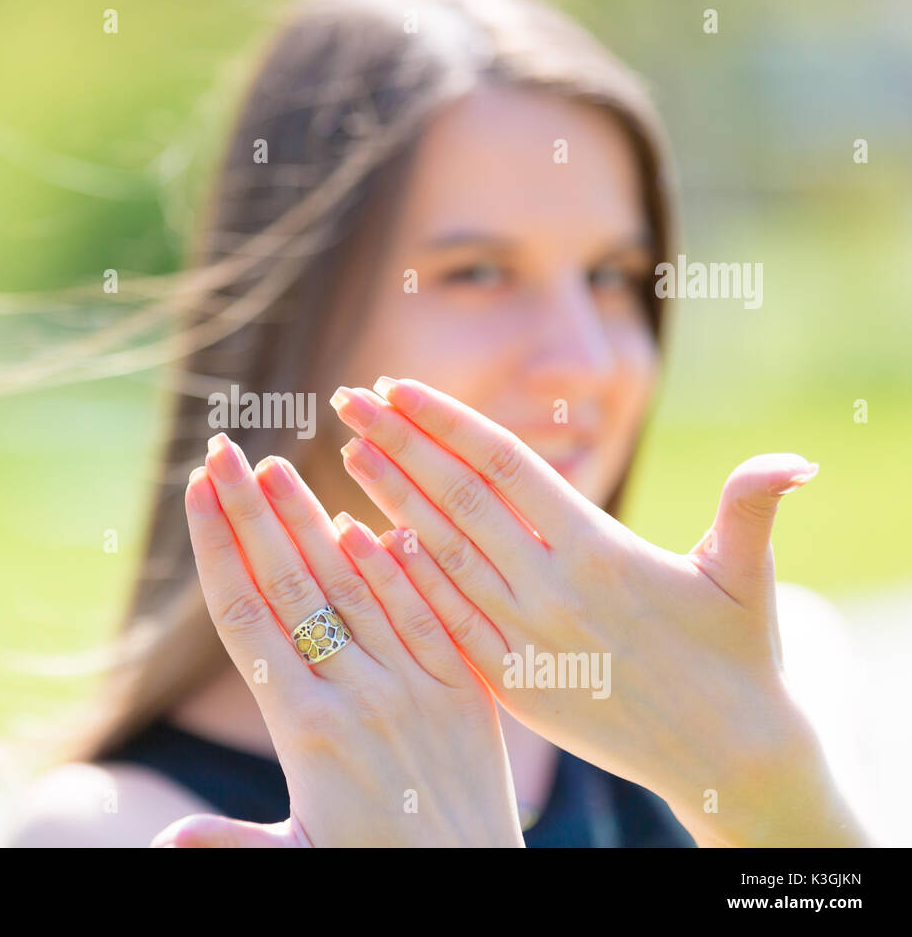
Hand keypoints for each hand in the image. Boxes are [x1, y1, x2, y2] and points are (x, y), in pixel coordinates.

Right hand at [154, 432, 523, 846]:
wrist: (471, 893)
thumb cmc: (369, 873)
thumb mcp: (293, 859)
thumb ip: (230, 842)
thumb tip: (159, 844)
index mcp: (304, 732)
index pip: (246, 616)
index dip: (218, 547)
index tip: (197, 490)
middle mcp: (355, 697)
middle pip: (292, 585)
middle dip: (252, 513)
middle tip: (225, 451)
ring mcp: (412, 686)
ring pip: (354, 586)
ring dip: (312, 521)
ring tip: (280, 466)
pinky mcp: (462, 688)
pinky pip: (425, 613)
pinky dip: (394, 565)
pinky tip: (366, 520)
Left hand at [330, 377, 867, 845]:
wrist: (726, 756)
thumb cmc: (738, 654)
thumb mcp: (746, 577)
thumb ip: (750, 509)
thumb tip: (796, 459)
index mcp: (599, 548)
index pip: (503, 464)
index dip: (445, 421)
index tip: (397, 389)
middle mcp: (551, 588)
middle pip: (456, 499)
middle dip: (399, 444)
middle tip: (349, 401)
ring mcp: (524, 637)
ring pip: (439, 553)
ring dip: (388, 499)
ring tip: (349, 452)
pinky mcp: (509, 682)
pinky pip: (441, 617)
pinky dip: (402, 577)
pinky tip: (362, 541)